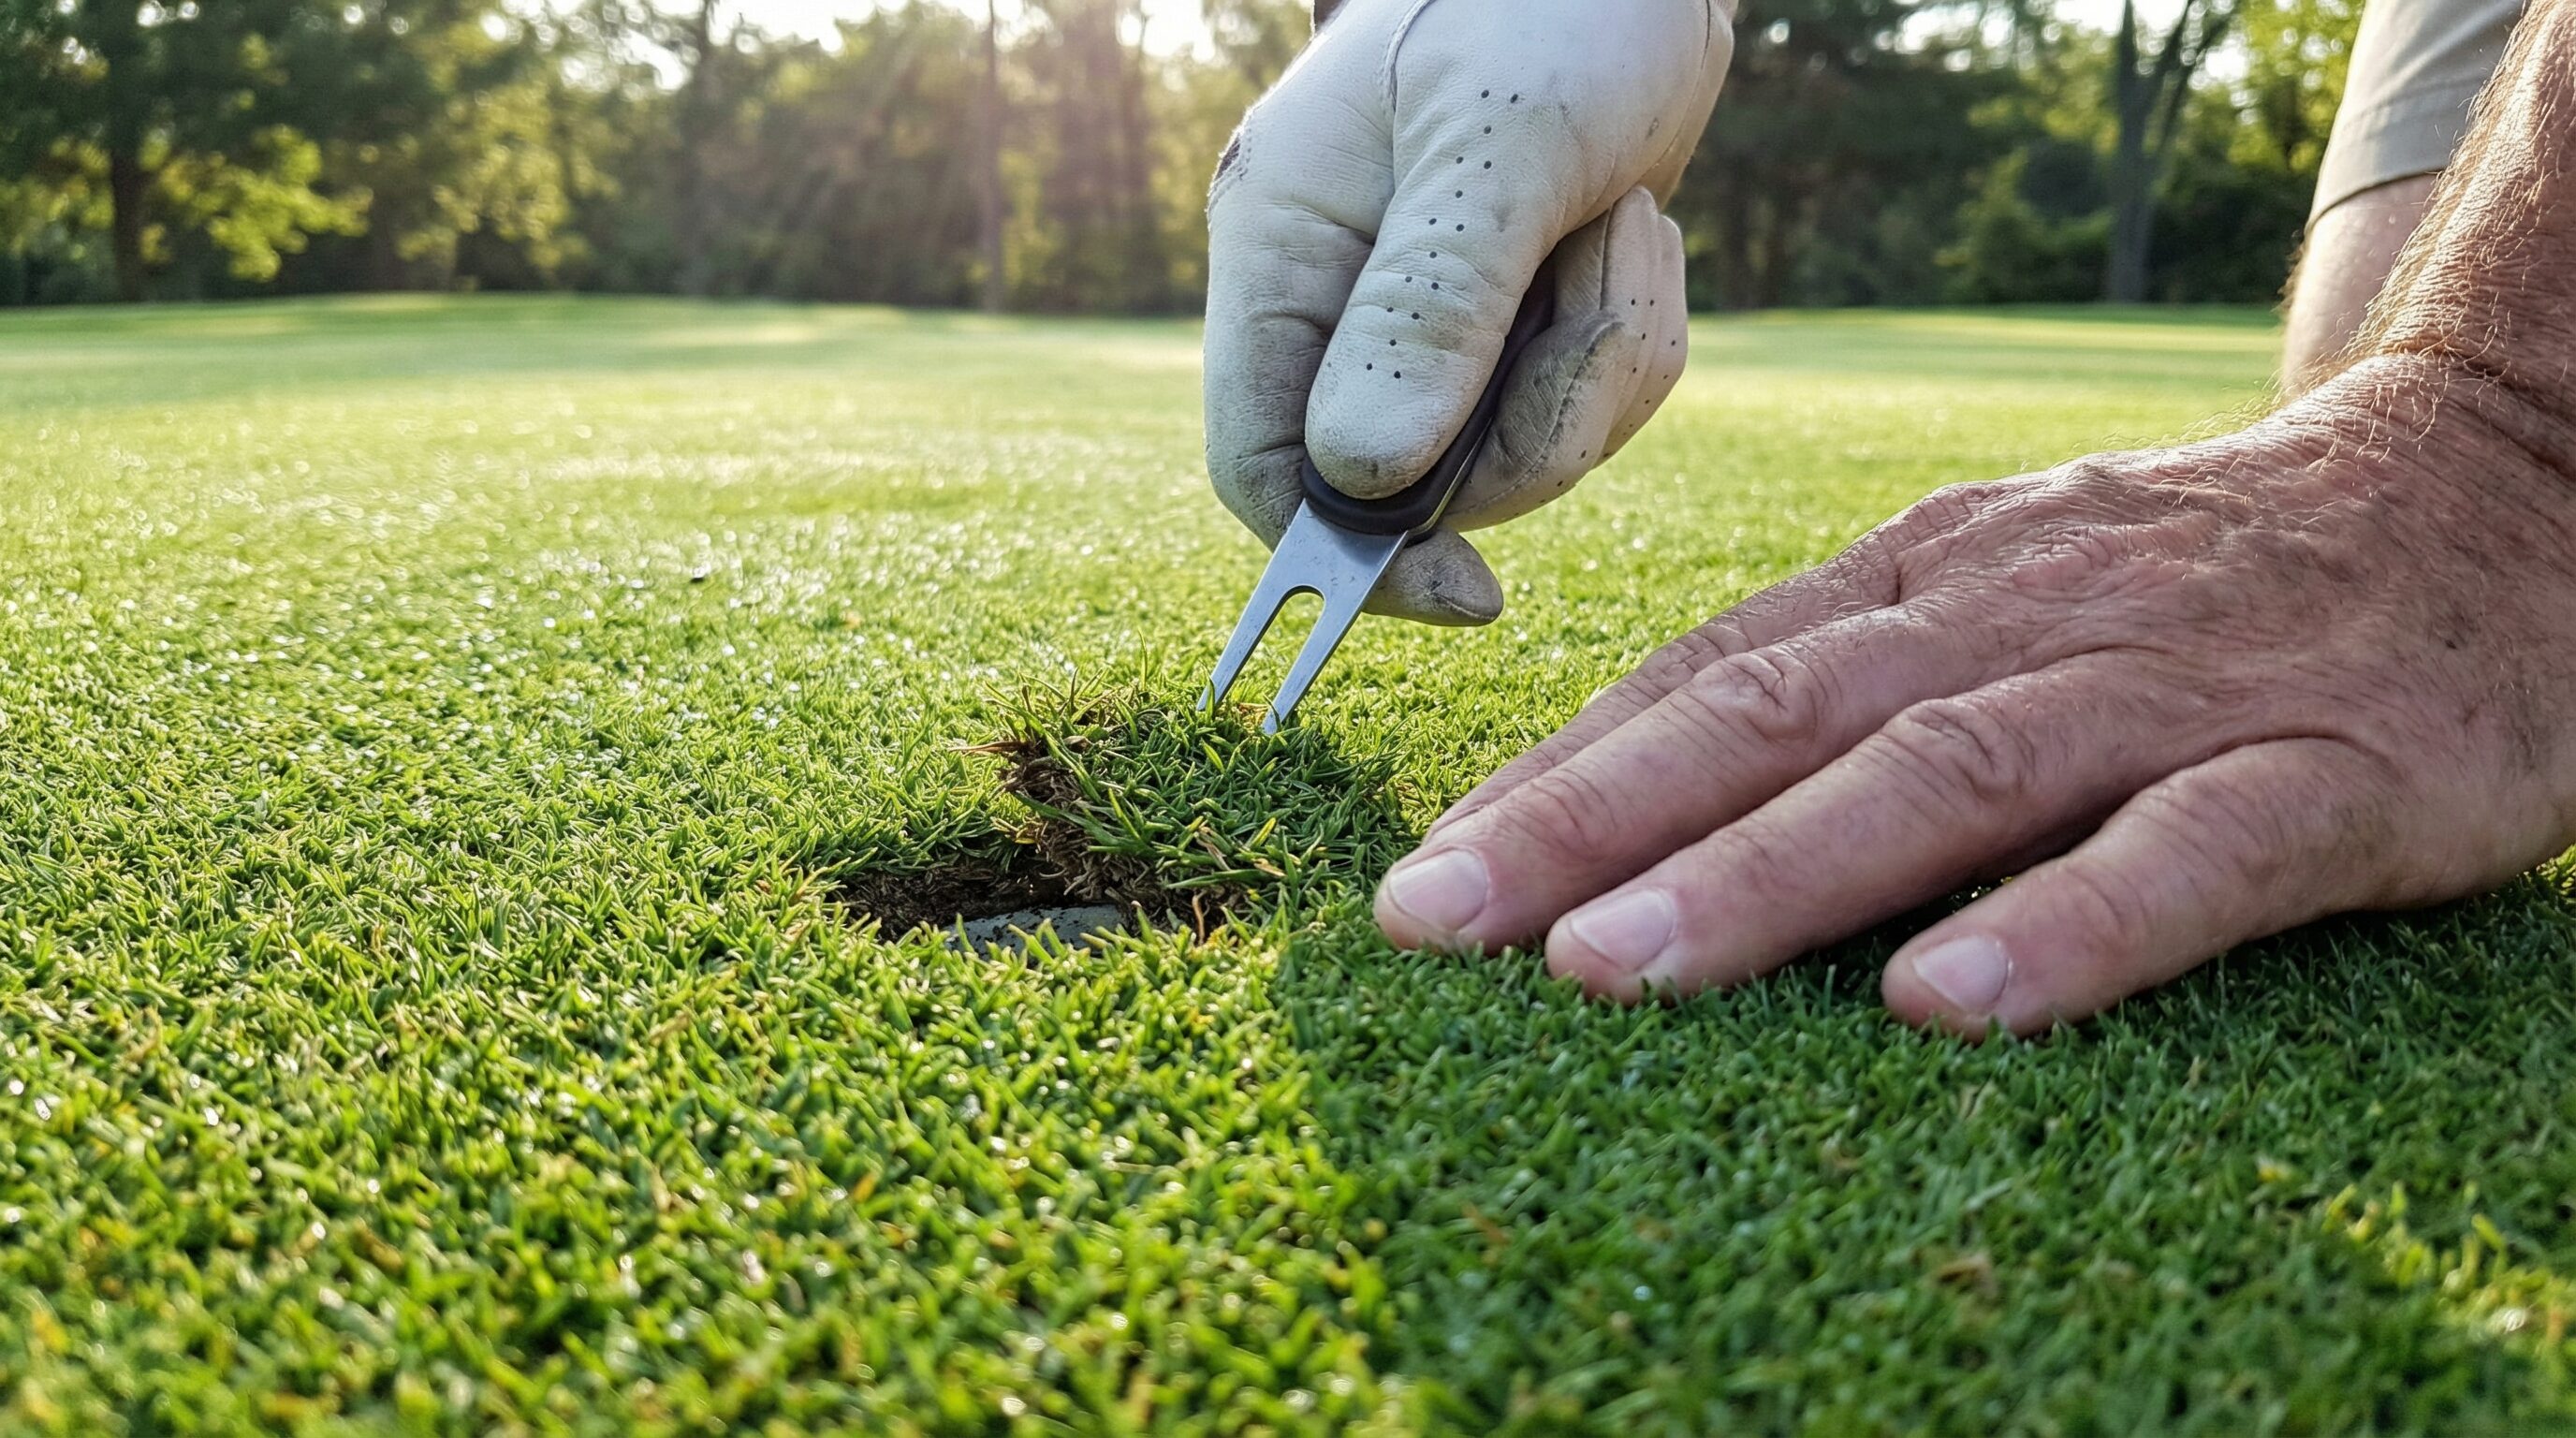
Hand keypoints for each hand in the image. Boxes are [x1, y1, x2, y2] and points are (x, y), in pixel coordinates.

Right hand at [1203, 0, 1731, 624]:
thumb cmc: (1552, 4)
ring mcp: (1428, 322)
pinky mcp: (1510, 322)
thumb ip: (1431, 307)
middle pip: (1420, 484)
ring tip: (1624, 219)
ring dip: (1605, 359)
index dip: (1348, 557)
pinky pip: (1577, 403)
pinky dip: (1629, 334)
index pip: (1261, 469)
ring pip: (1517, 449)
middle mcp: (1340, 305)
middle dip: (1543, 413)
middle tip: (1602, 269)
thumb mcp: (1501, 142)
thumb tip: (1363, 482)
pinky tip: (1633, 225)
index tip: (1470, 592)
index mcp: (1284, 254)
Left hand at [1372, 359, 2575, 1033]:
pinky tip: (1943, 1006)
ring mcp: (2166, 690)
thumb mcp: (2000, 589)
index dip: (1557, 775)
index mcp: (1924, 581)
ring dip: (1762, 877)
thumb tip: (1639, 801)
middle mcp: (2014, 618)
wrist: (2489, 488)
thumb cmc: (2196, 579)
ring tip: (1611, 969)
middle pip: (1772, 718)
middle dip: (1588, 824)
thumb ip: (1847, 678)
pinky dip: (2062, 929)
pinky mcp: (2326, 772)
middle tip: (1436, 921)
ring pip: (1941, 777)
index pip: (1707, 675)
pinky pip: (2186, 854)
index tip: (1423, 874)